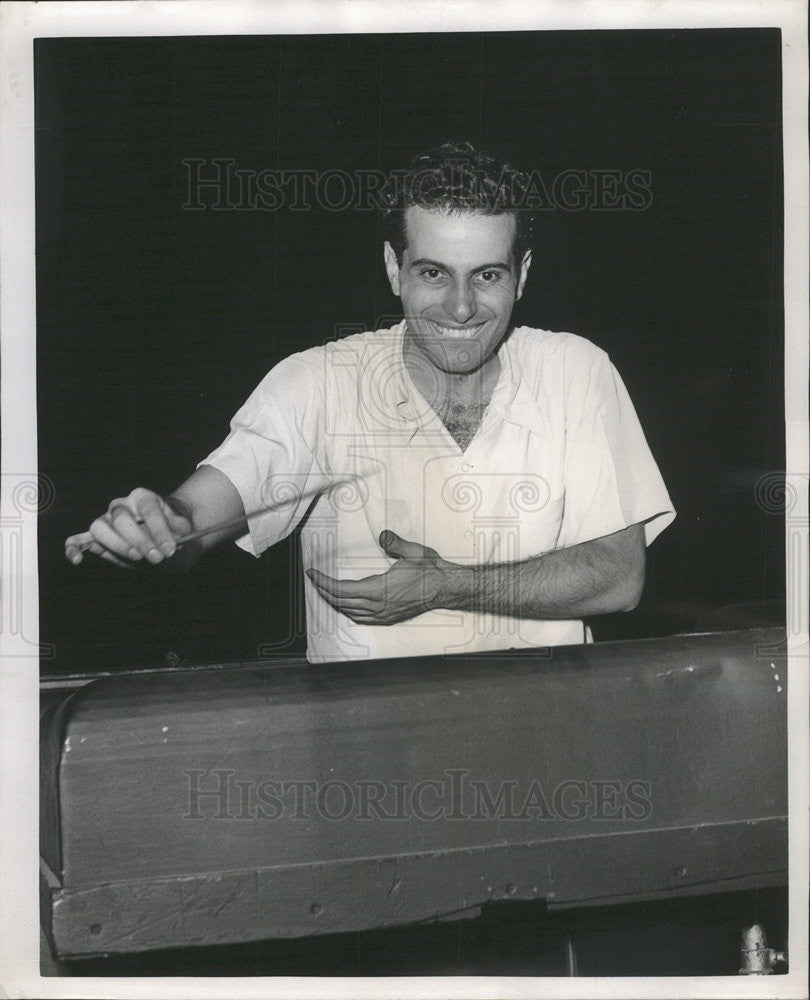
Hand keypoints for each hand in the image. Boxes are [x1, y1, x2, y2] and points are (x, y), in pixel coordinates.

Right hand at [65, 488, 192, 567]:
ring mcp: (106, 520)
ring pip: (100, 527)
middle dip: (139, 540)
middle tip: (155, 557)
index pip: (148, 510)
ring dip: (117, 545)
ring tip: (136, 557)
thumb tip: (176, 530)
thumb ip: (179, 528)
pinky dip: (74, 548)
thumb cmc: (171, 531)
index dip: (160, 530)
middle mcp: (121, 506)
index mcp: (143, 498)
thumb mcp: (181, 528)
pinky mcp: (96, 537)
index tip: (170, 549)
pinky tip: (77, 559)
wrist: (162, 539)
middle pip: (122, 518)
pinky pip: (78, 539)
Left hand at [306, 530, 454, 624]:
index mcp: (379, 590)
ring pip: (349, 612)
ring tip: (326, 590)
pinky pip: (362, 618)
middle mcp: (378, 605)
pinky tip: (348, 606)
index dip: (324, 582)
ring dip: (335, 602)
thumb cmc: (430, 571)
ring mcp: (383, 614)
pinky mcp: (388, 618)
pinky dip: (349, 611)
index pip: (341, 589)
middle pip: (341, 601)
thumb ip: (395, 543)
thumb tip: (383, 536)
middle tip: (315, 579)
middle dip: (324, 590)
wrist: (444, 588)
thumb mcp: (413, 552)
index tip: (313, 574)